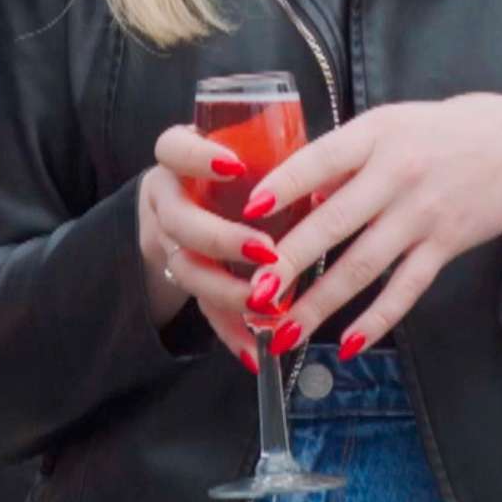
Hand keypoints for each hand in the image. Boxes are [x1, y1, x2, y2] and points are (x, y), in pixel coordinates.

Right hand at [138, 125, 287, 369]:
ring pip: (185, 269)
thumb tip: (333, 180)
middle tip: (265, 250)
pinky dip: (229, 330)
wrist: (201, 196)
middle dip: (222, 238)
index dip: (198, 157)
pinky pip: (200, 307)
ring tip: (263, 304)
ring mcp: (169, 241)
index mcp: (182, 158)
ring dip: (225, 289)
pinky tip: (253, 352)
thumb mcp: (260, 153)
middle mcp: (168, 198)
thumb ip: (282, 162)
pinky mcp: (186, 279)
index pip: (173, 148)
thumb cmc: (249, 165)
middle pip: (179, 221)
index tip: (235, 166)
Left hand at [236, 94, 501, 359]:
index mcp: (377, 134)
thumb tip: (290, 196)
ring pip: (363, 265)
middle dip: (288, 262)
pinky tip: (349, 344)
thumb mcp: (393, 124)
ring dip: (320, 303)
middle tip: (251, 295)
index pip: (321, 160)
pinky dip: (378, 319)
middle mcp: (398, 173)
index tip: (245, 213)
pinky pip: (406, 288)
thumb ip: (345, 157)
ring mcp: (423, 212)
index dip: (282, 185)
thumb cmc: (443, 133)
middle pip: (334, 222)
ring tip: (282, 333)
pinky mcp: (446, 243)